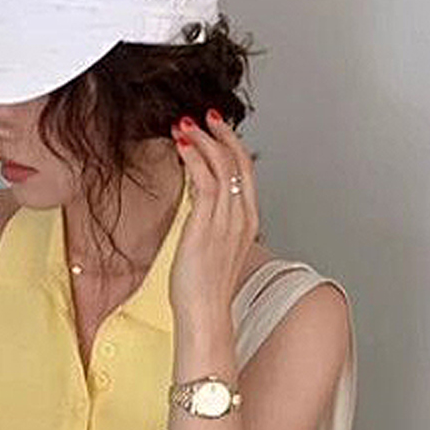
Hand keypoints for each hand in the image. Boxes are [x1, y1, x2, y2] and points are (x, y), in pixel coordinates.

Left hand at [168, 109, 259, 322]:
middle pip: (239, 162)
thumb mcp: (214, 249)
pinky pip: (204, 180)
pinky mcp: (206, 225)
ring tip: (184, 125)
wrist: (204, 313)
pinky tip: (181, 146)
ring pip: (222, 166)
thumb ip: (213, 223)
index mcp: (248, 222)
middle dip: (222, 133)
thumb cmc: (205, 289)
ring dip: (203, 139)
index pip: (246, 172)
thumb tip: (200, 204)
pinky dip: (194, 158)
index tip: (217, 129)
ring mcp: (226, 220)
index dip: (233, 145)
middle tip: (204, 116)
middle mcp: (242, 217)